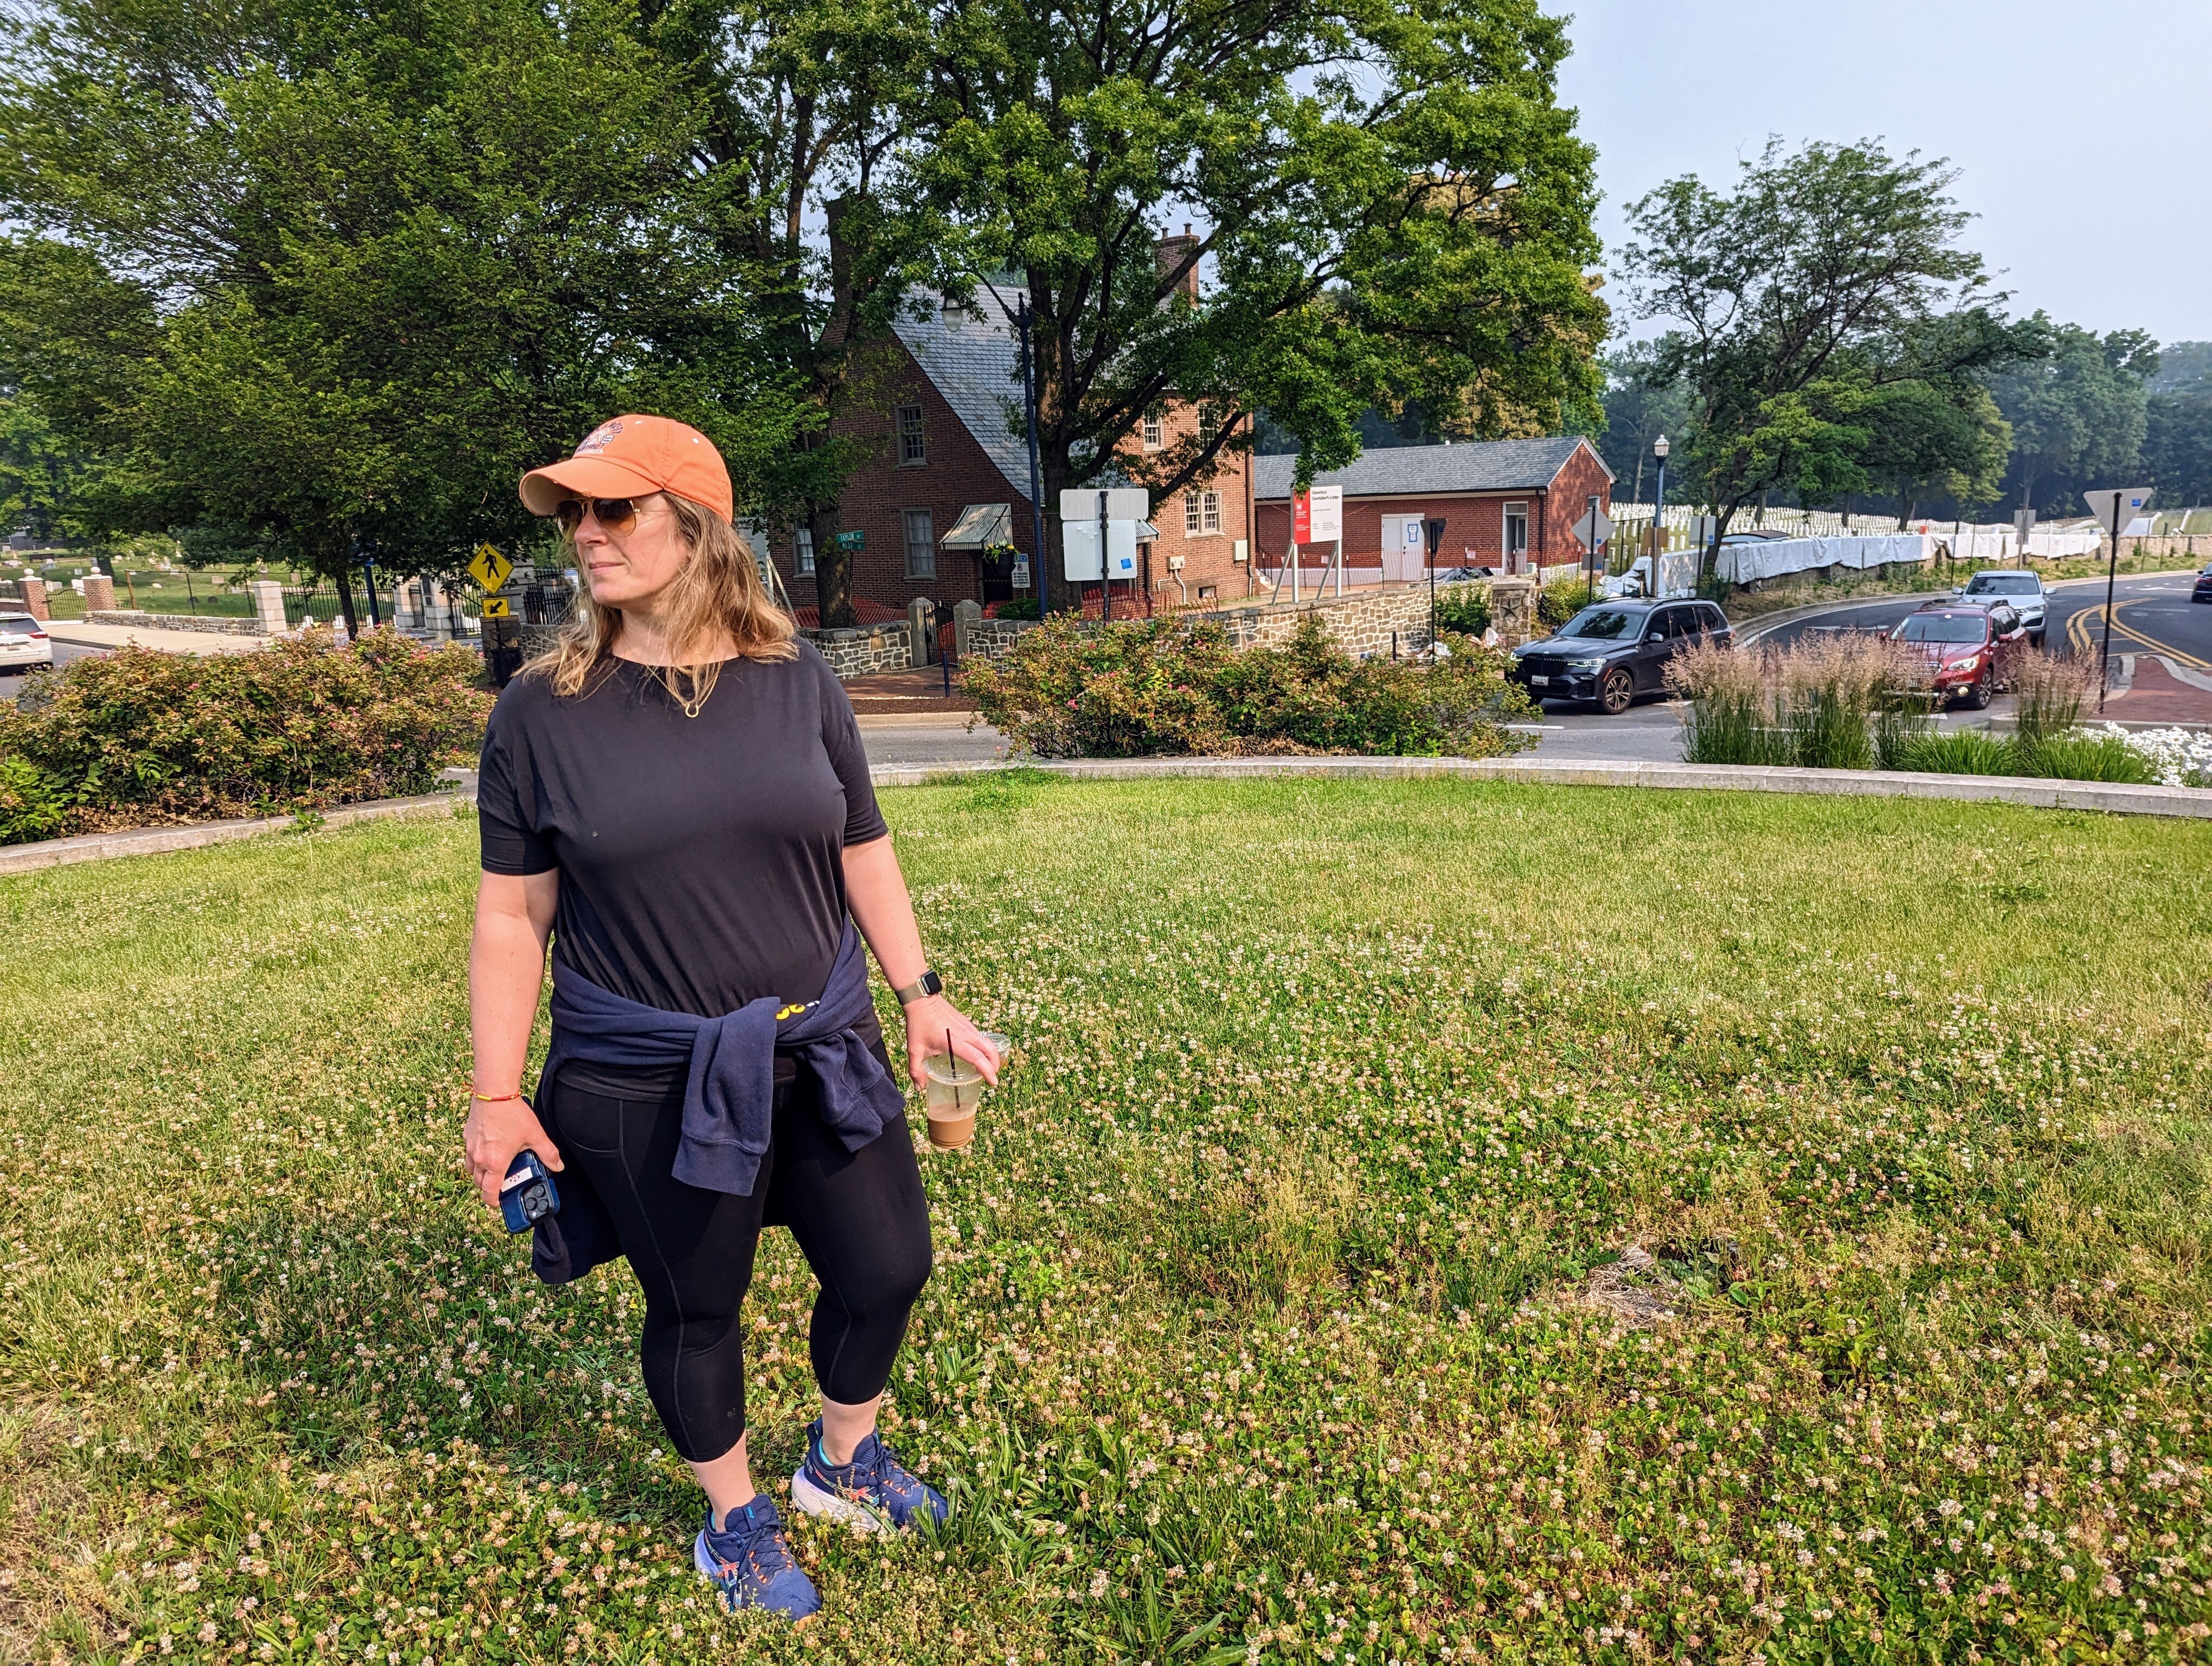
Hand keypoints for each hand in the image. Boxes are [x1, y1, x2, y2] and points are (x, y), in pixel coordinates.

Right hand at [463, 1095, 564, 1211]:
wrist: (493, 1092)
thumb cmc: (513, 1113)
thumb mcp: (535, 1135)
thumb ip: (548, 1153)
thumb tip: (558, 1166)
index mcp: (495, 1163)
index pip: (489, 1192)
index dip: (494, 1202)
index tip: (500, 1203)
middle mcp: (479, 1158)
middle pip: (479, 1183)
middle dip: (489, 1187)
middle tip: (501, 1184)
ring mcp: (470, 1147)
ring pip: (471, 1170)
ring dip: (481, 1174)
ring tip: (495, 1168)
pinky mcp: (467, 1136)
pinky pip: (468, 1154)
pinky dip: (476, 1157)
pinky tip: (489, 1148)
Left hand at [901, 994, 999, 1091]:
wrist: (921, 999)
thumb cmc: (918, 1024)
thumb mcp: (914, 1049)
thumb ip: (916, 1070)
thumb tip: (919, 1088)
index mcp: (955, 1042)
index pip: (977, 1058)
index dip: (988, 1071)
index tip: (993, 1082)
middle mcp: (966, 1034)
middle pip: (990, 1049)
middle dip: (995, 1064)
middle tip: (992, 1076)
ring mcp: (967, 1026)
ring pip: (987, 1042)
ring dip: (991, 1055)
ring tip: (986, 1066)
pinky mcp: (966, 1022)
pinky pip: (980, 1036)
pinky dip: (984, 1046)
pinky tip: (976, 1052)